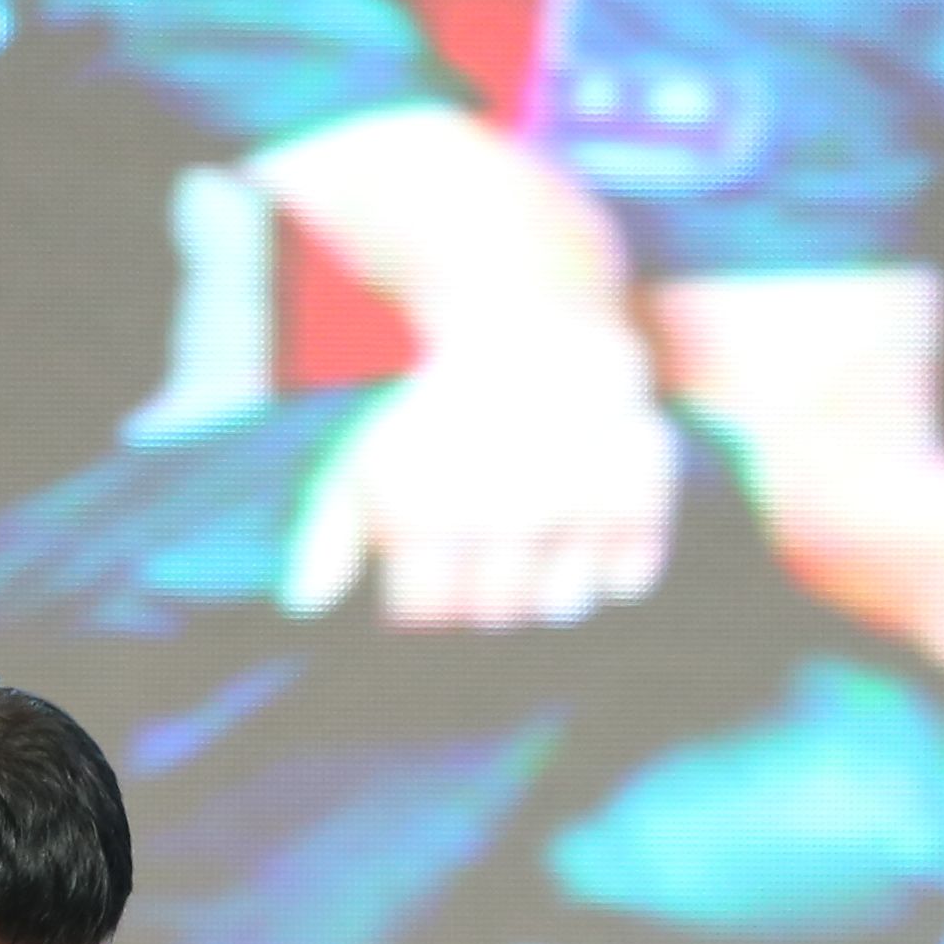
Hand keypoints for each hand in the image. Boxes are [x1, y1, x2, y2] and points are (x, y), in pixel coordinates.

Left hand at [279, 337, 677, 630]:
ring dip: (550, 590)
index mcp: (427, 503)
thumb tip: (308, 605)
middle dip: (487, 599)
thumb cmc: (440, 411)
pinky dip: (615, 570)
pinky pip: (629, 578)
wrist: (535, 326)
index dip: (428, 607)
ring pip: (563, 605)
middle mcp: (502, 507)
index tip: (435, 575)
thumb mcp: (368, 456)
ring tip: (538, 546)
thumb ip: (329, 533)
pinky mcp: (636, 489)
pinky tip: (589, 533)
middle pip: (495, 616)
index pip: (426, 616)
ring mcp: (574, 502)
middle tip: (490, 556)